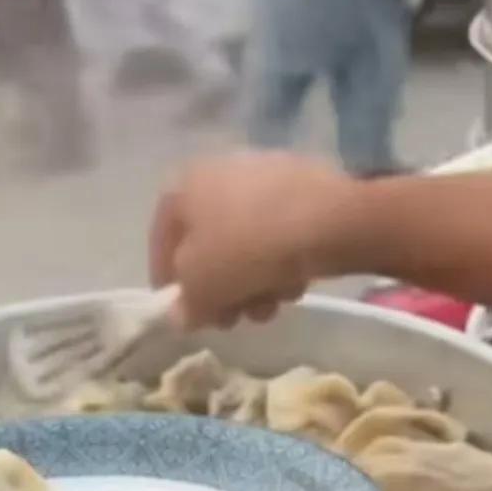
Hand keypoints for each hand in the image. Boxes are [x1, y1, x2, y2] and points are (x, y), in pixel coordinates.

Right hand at [150, 151, 356, 328]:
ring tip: (270, 308)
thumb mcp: (203, 288)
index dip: (169, 282)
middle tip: (233, 320)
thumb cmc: (246, 249)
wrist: (328, 219)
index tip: (184, 314)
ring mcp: (265, 173)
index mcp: (184, 186)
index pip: (163, 239)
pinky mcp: (305, 185)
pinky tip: (296, 284)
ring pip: (248, 242)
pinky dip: (282, 261)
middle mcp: (219, 170)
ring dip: (254, 282)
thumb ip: (186, 304)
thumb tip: (183, 314)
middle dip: (221, 289)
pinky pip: (280, 231)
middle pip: (211, 243)